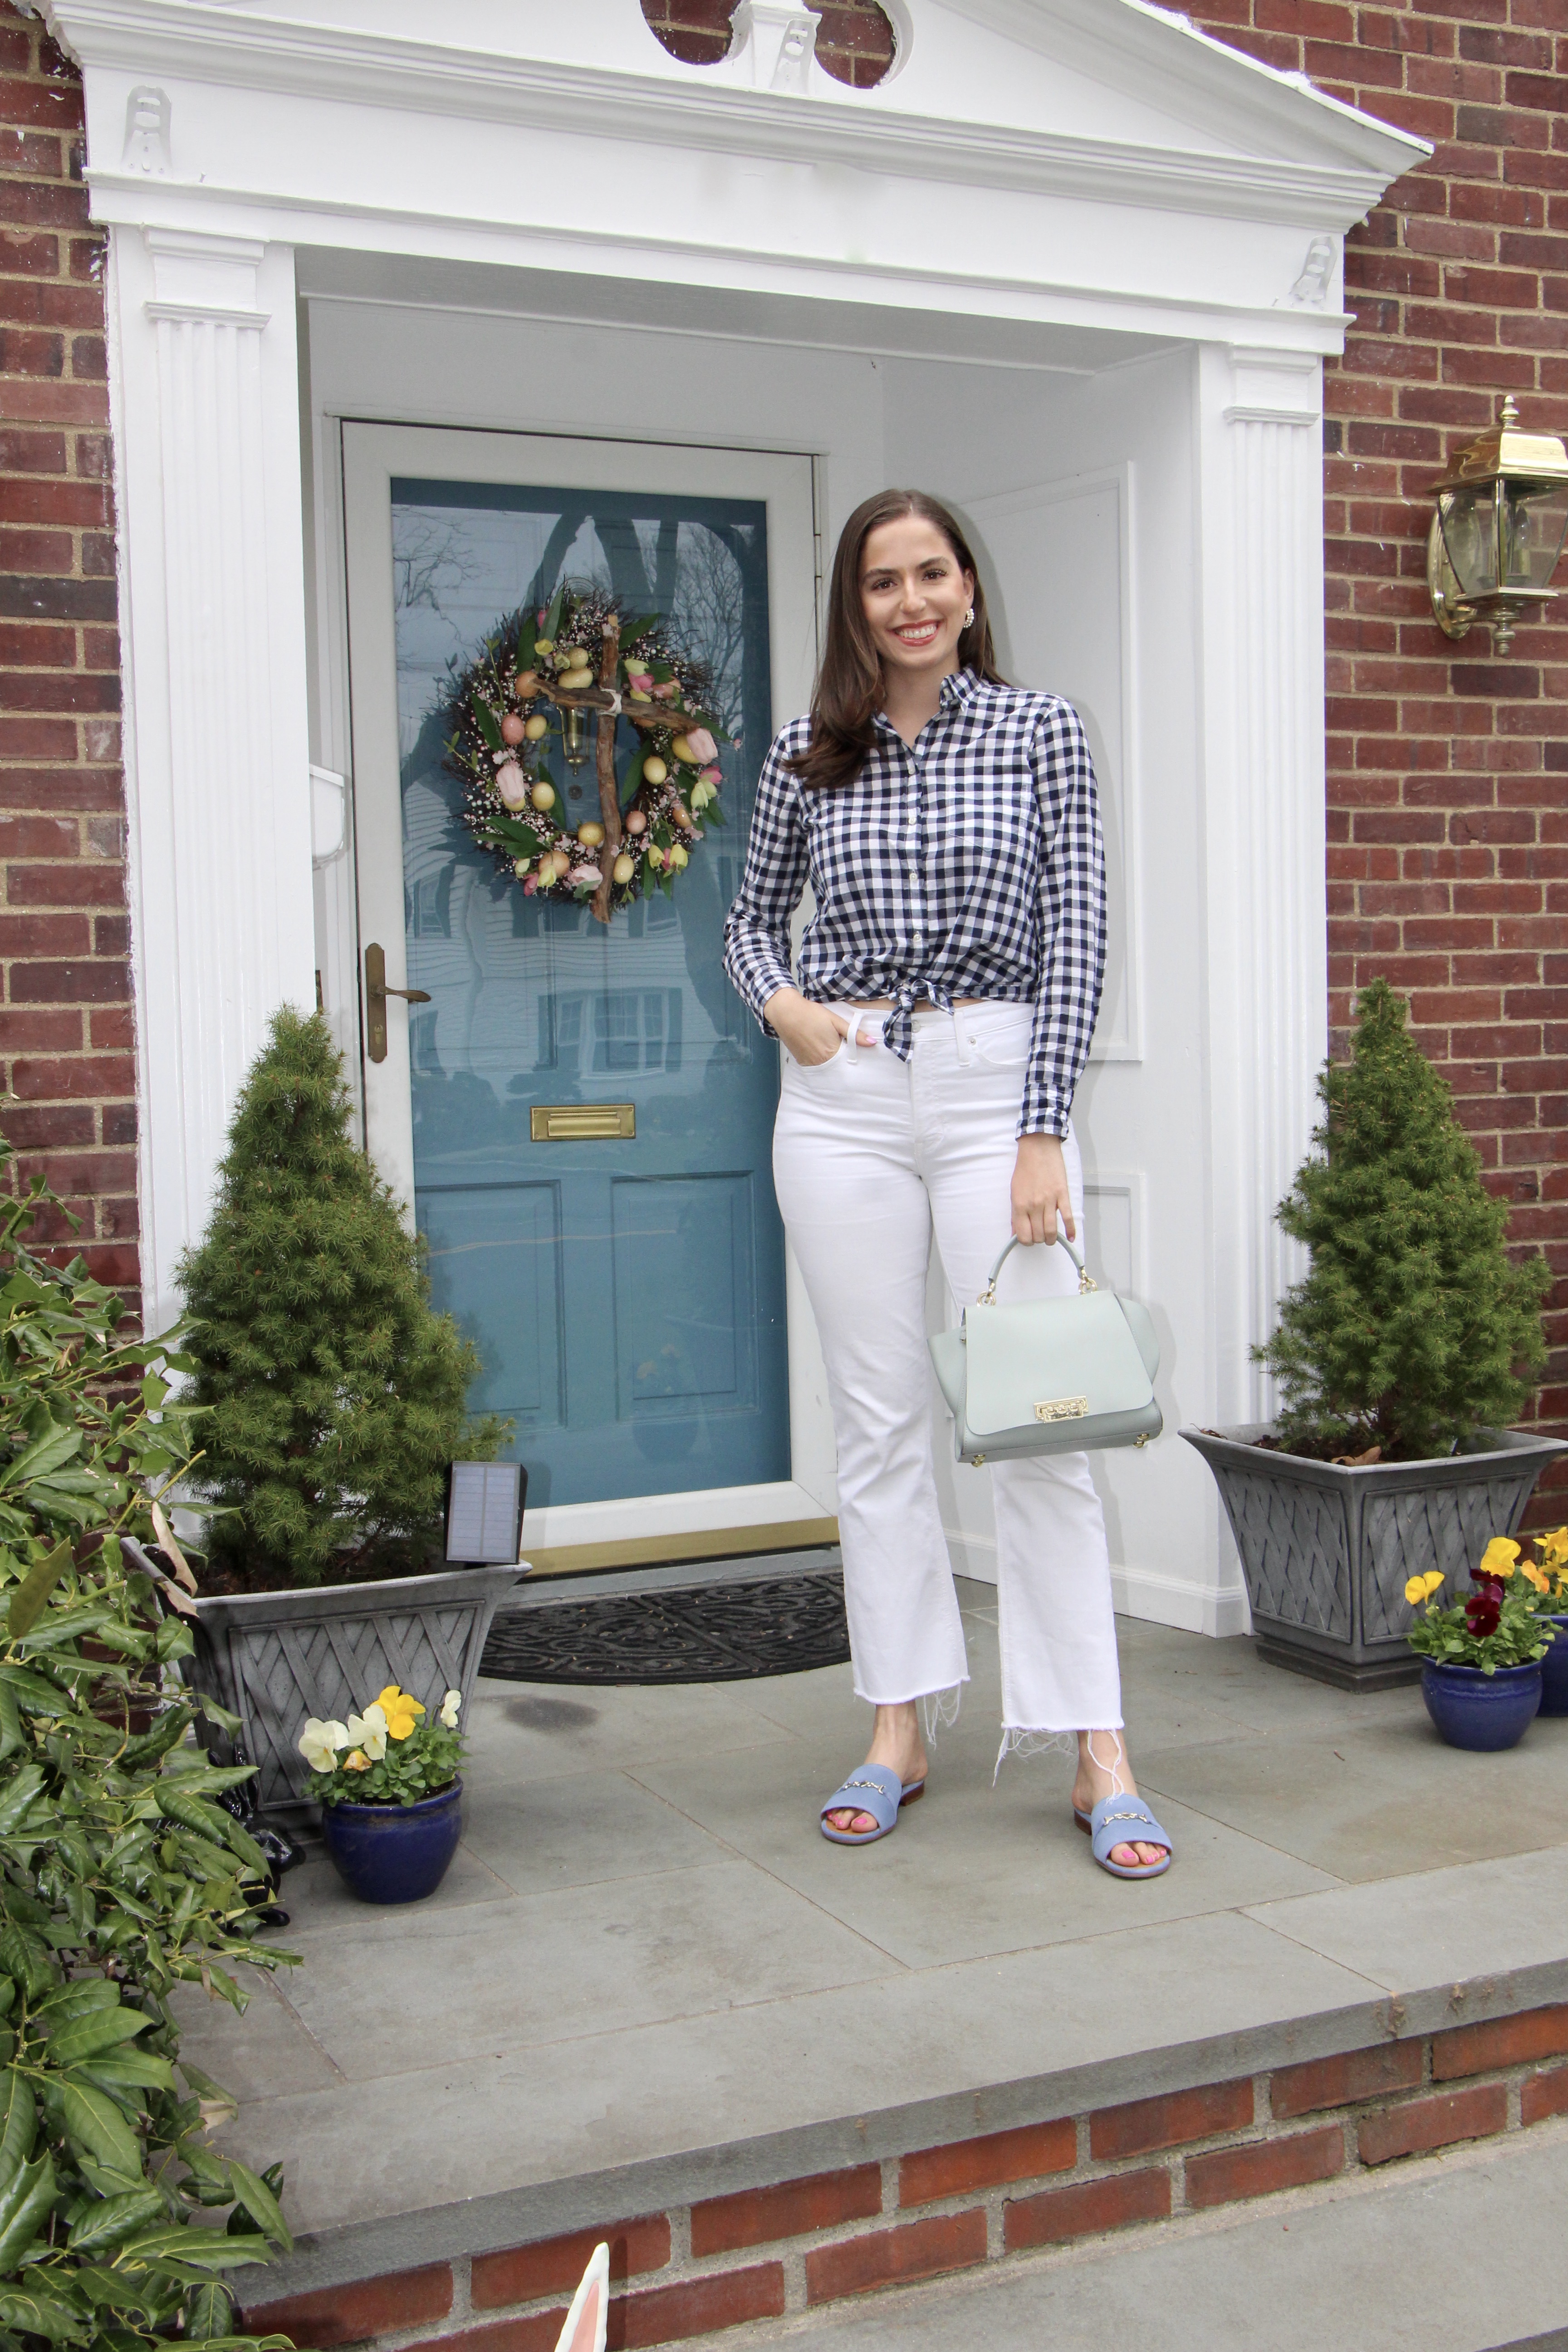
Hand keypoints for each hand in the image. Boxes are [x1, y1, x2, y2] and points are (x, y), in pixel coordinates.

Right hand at [765, 988, 872, 1067]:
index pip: (849, 1063)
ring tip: (830, 1050)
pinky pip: (816, 1067)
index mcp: (832, 1052)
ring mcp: (810, 1063)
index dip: (854, 1059)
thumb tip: (872, 1043)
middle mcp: (821, 1061)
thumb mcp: (836, 1020)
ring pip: (827, 1069)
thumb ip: (854, 1033)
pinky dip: (821, 1063)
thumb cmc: (811, 1014)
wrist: (786, 1012)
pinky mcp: (801, 1062)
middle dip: (844, 1063)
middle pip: (838, 1068)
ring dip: (832, 1064)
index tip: (857, 1055)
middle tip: (844, 1053)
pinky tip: (820, 1052)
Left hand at [1011, 1132, 1074, 1246]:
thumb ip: (1015, 1215)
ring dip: (1051, 1239)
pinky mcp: (1062, 1195)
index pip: (1023, 1235)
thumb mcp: (1014, 1192)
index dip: (1026, 1242)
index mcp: (1019, 1205)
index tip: (1028, 1239)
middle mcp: (1034, 1205)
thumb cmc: (1025, 1169)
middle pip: (1038, 1235)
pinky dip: (1070, 1230)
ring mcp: (1050, 1201)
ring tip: (1050, 1238)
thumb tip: (1015, 1233)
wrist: (1038, 1149)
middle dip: (1038, 1239)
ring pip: (1051, 1231)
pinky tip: (1070, 1237)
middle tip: (1039, 1235)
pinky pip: (1068, 1218)